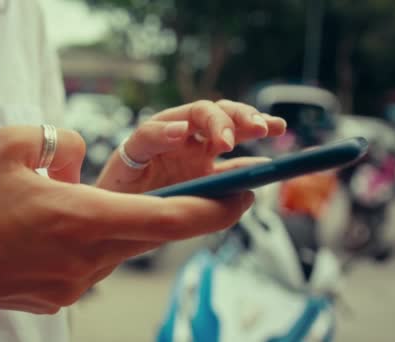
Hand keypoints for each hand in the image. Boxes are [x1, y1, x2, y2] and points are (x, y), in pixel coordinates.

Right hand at [0, 125, 254, 314]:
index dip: (216, 209)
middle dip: (177, 211)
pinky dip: (89, 239)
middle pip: (149, 233)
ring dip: (121, 221)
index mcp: (82, 218)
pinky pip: (90, 262)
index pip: (170, 219)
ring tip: (81, 200)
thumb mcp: (14, 143)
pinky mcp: (58, 297)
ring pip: (118, 245)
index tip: (246, 195)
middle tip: (192, 186)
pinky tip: (51, 228)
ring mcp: (73, 285)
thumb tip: (84, 160)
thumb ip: (65, 143)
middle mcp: (86, 259)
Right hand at [97, 100, 285, 192]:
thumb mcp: (199, 199)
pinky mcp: (133, 149)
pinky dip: (163, 132)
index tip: (278, 128)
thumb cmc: (156, 209)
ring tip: (226, 141)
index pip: (233, 128)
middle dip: (240, 116)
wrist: (115, 225)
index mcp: (202, 150)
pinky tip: (180, 132)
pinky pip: (148, 134)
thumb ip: (225, 185)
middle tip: (259, 129)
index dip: (256, 123)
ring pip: (190, 114)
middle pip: (217, 113)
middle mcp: (185, 139)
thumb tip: (257, 180)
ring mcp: (161, 141)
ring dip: (213, 121)